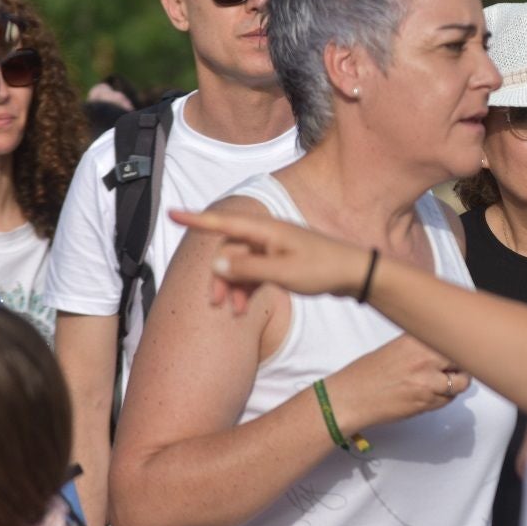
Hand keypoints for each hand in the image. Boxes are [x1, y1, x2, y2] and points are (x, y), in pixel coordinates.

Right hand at [170, 210, 371, 313]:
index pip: (224, 222)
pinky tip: (244, 308)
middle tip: (215, 303)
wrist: (354, 273)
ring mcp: (274, 247)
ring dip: (233, 286)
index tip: (172, 213)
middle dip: (219, 276)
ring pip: (240, 264)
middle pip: (229, 251)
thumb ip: (248, 269)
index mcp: (267, 229)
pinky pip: (253, 272)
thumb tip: (216, 264)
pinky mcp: (280, 260)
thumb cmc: (322, 269)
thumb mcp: (283, 272)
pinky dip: (246, 288)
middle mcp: (267, 234)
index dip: (196, 219)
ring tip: (234, 311)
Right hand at [324, 334, 471, 432]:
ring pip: (461, 383)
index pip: (453, 338)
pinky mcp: (426, 402)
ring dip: (456, 384)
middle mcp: (424, 358)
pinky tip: (429, 394)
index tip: (461, 347)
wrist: (351, 397)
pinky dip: (444, 398)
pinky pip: (448, 400)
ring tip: (442, 382)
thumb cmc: (367, 374)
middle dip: (462, 364)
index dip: (459, 345)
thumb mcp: (396, 348)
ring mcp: (427, 381)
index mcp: (416, 340)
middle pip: (463, 359)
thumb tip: (443, 347)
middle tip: (455, 367)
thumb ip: (421, 346)